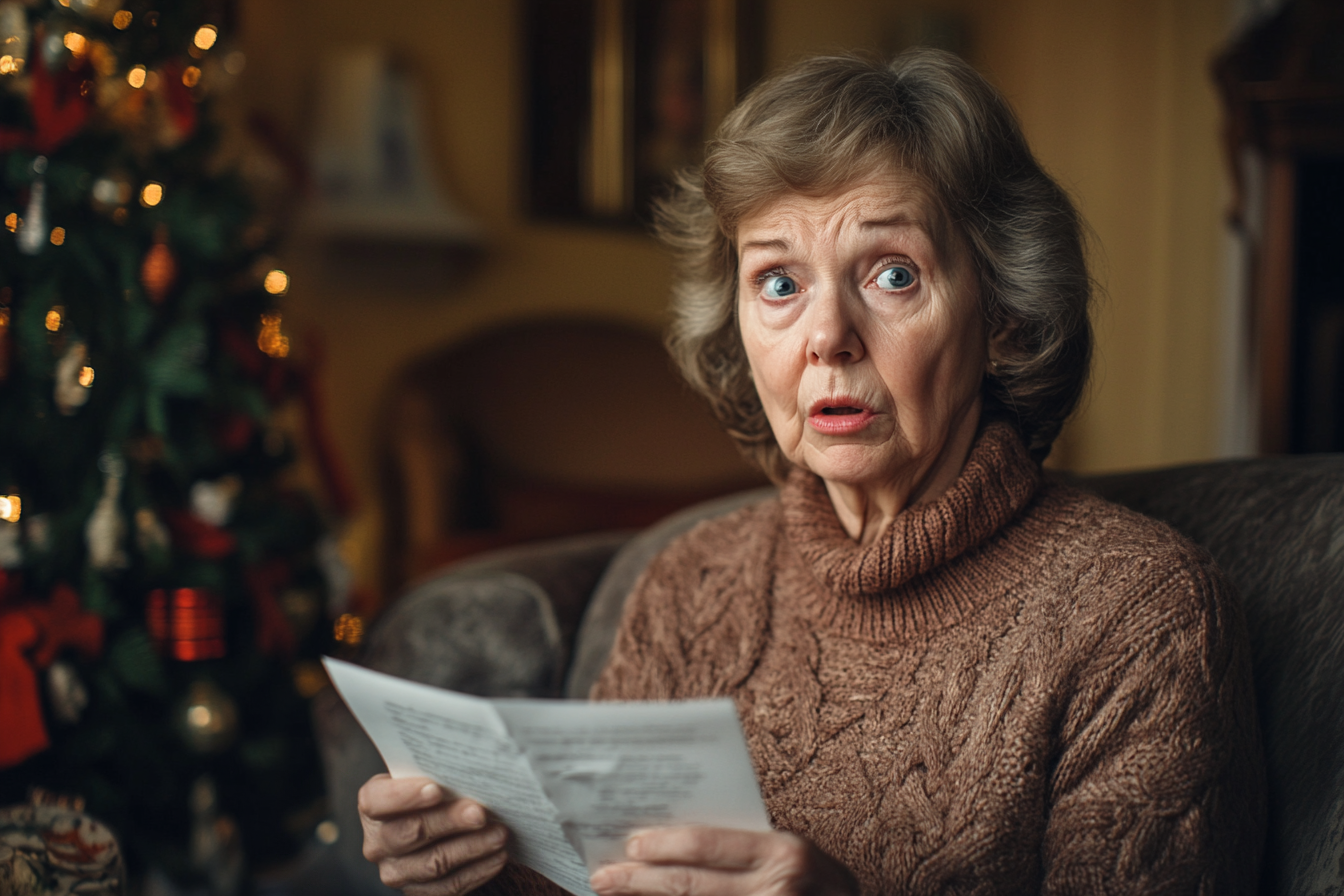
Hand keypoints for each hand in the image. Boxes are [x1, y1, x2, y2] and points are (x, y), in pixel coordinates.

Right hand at [358, 774, 508, 895]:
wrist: (433, 823)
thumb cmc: (434, 792)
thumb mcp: (426, 777)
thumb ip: (438, 772)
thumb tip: (472, 766)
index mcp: (373, 807)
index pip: (376, 801)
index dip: (403, 796)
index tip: (436, 789)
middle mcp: (378, 843)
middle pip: (409, 833)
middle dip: (448, 822)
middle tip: (479, 812)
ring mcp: (397, 871)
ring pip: (433, 863)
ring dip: (471, 847)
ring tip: (499, 834)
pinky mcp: (419, 892)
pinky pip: (449, 886)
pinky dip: (478, 870)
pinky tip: (498, 856)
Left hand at [588, 826, 857, 895]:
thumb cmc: (816, 887)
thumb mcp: (793, 859)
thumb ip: (745, 850)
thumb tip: (671, 842)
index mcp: (784, 853)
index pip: (709, 845)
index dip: (663, 845)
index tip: (628, 844)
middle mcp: (778, 889)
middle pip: (691, 886)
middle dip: (640, 881)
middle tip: (604, 876)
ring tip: (615, 895)